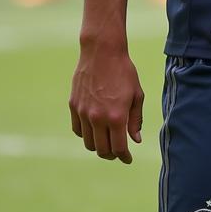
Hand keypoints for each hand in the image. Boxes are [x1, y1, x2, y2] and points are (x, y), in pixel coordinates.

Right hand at [69, 42, 144, 163]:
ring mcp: (83, 113)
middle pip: (102, 150)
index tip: (128, 159)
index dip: (124, 157)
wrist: (102, 52)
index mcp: (117, 117)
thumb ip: (135, 119)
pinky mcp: (74, 106)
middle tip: (118, 151)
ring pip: (89, 143)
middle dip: (112, 154)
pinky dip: (86, 134)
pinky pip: (78, 130)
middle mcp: (98, 118)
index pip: (119, 148)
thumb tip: (136, 140)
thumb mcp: (136, 94)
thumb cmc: (124, 71)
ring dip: (98, 146)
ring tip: (106, 141)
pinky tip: (94, 129)